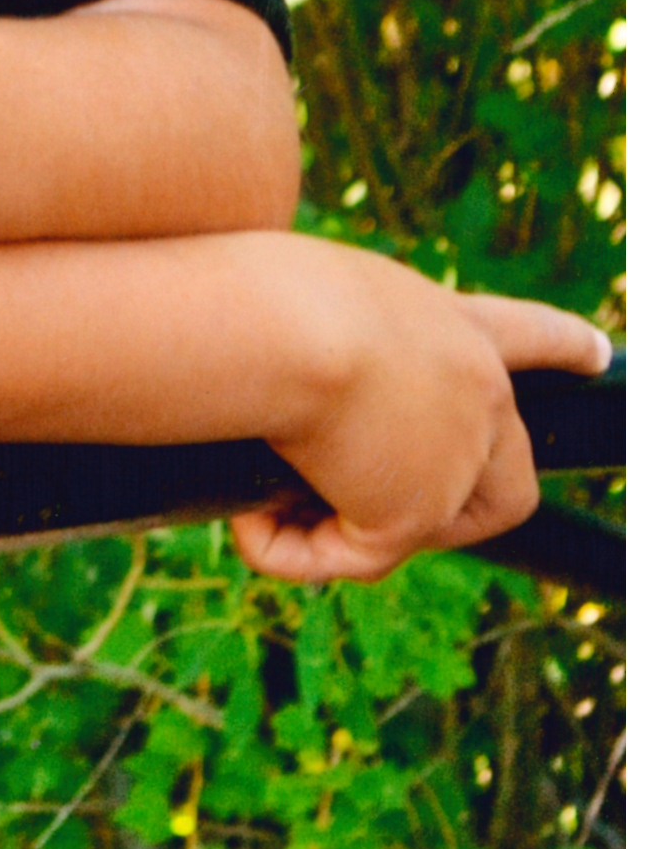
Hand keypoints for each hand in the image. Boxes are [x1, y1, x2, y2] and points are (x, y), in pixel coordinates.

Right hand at [233, 242, 612, 584]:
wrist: (283, 325)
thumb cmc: (263, 291)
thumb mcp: (307, 302)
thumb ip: (324, 350)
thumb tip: (289, 410)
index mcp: (446, 322)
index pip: (522, 332)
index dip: (562, 345)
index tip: (599, 351)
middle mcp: (476, 388)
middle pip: (509, 473)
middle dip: (464, 515)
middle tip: (393, 519)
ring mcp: (457, 456)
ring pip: (420, 528)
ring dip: (345, 528)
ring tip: (266, 504)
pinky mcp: (417, 512)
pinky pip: (352, 557)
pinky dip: (293, 551)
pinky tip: (250, 525)